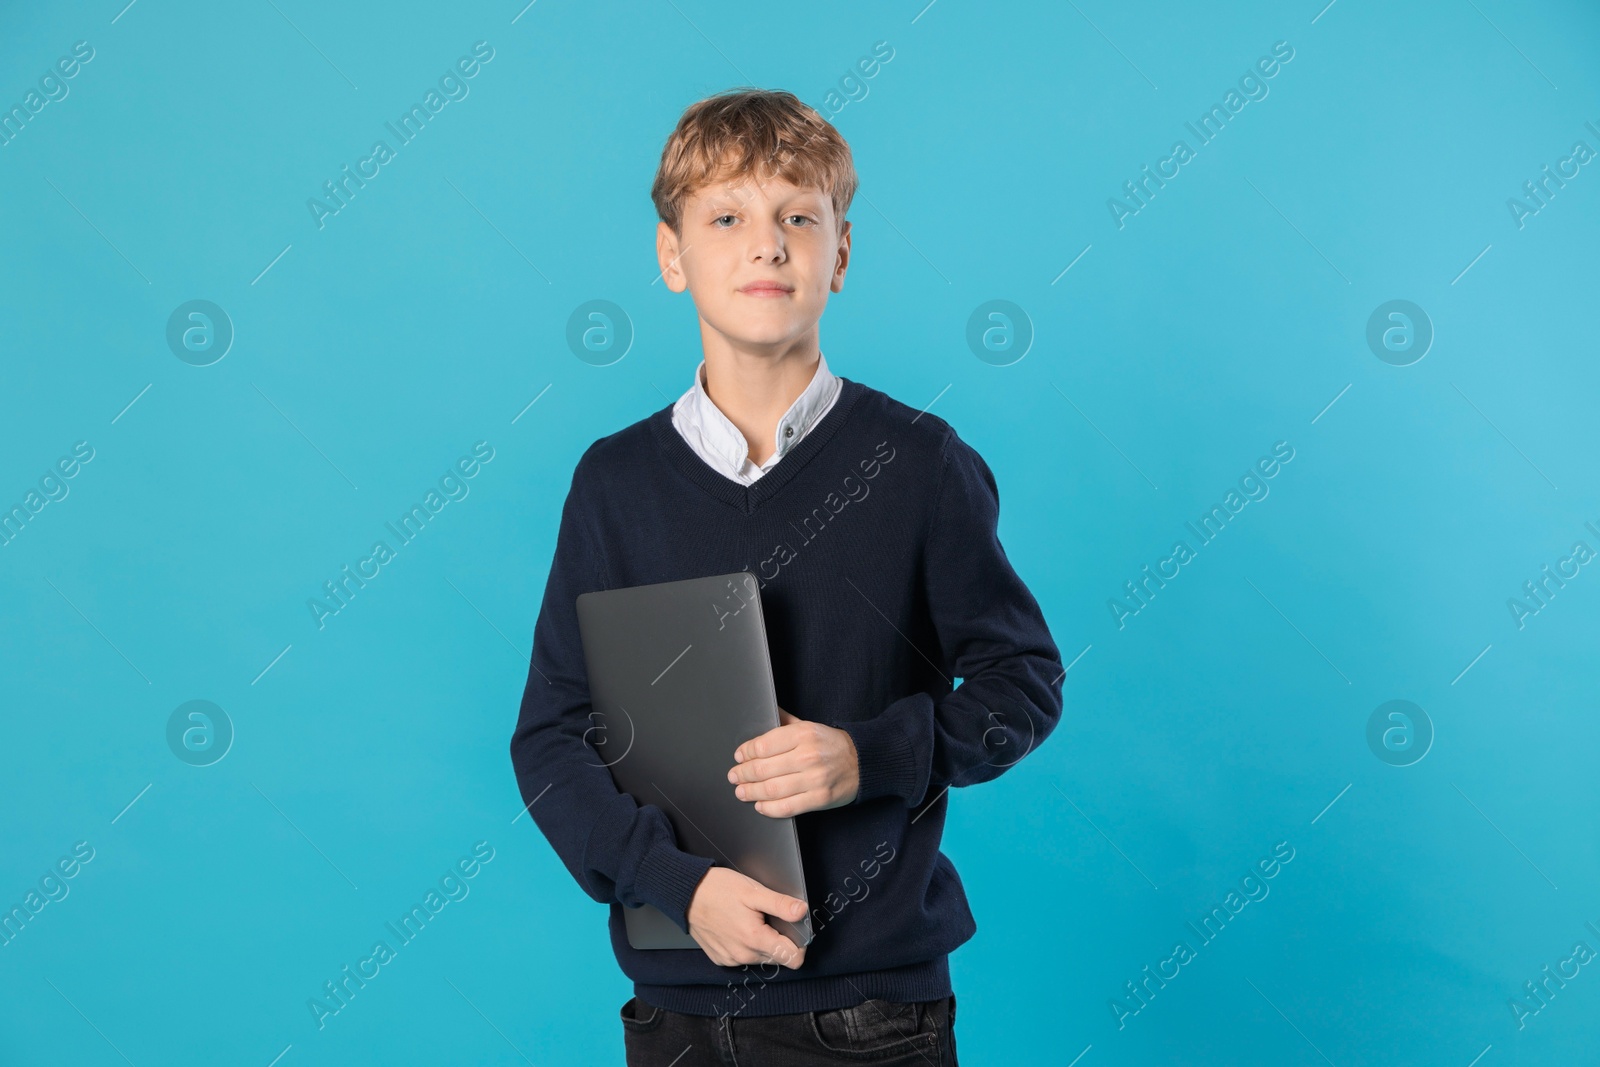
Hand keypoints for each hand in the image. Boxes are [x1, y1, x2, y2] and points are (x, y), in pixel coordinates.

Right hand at [686, 866, 808, 968]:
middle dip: (779, 940)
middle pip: (777, 957)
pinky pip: (743, 957)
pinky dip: (745, 944)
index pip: (792, 958)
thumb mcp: (753, 891)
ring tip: (750, 919)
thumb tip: (802, 912)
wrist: (685, 894)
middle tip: (769, 917)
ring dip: (762, 942)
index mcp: (755, 939)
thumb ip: (780, 904)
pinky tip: (737, 926)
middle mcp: (743, 955)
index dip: (800, 944)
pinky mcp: (720, 958)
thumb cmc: (717, 889)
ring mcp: (730, 959)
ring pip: (760, 957)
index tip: (796, 930)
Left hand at [728, 707, 858, 816]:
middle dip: (743, 774)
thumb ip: (785, 721)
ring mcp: (814, 779)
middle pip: (763, 768)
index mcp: (803, 734)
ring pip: (772, 789)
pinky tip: (760, 805)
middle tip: (734, 776)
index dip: (745, 752)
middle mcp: (807, 756)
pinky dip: (769, 808)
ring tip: (741, 791)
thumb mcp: (809, 725)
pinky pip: (787, 807)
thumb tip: (764, 711)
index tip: (738, 756)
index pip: (763, 745)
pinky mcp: (819, 799)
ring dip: (751, 792)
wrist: (864, 762)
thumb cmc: (832, 744)